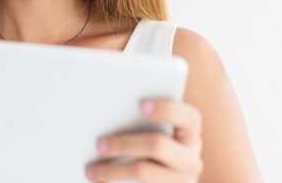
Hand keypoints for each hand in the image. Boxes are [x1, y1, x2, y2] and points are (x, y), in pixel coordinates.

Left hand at [85, 99, 202, 182]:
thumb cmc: (154, 153)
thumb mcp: (160, 137)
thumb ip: (143, 124)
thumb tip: (110, 111)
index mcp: (189, 135)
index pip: (188, 117)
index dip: (166, 109)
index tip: (141, 105)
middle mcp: (191, 159)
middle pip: (157, 144)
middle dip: (124, 143)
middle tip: (98, 144)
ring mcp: (182, 181)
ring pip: (143, 171)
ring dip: (112, 170)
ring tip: (90, 171)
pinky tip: (98, 182)